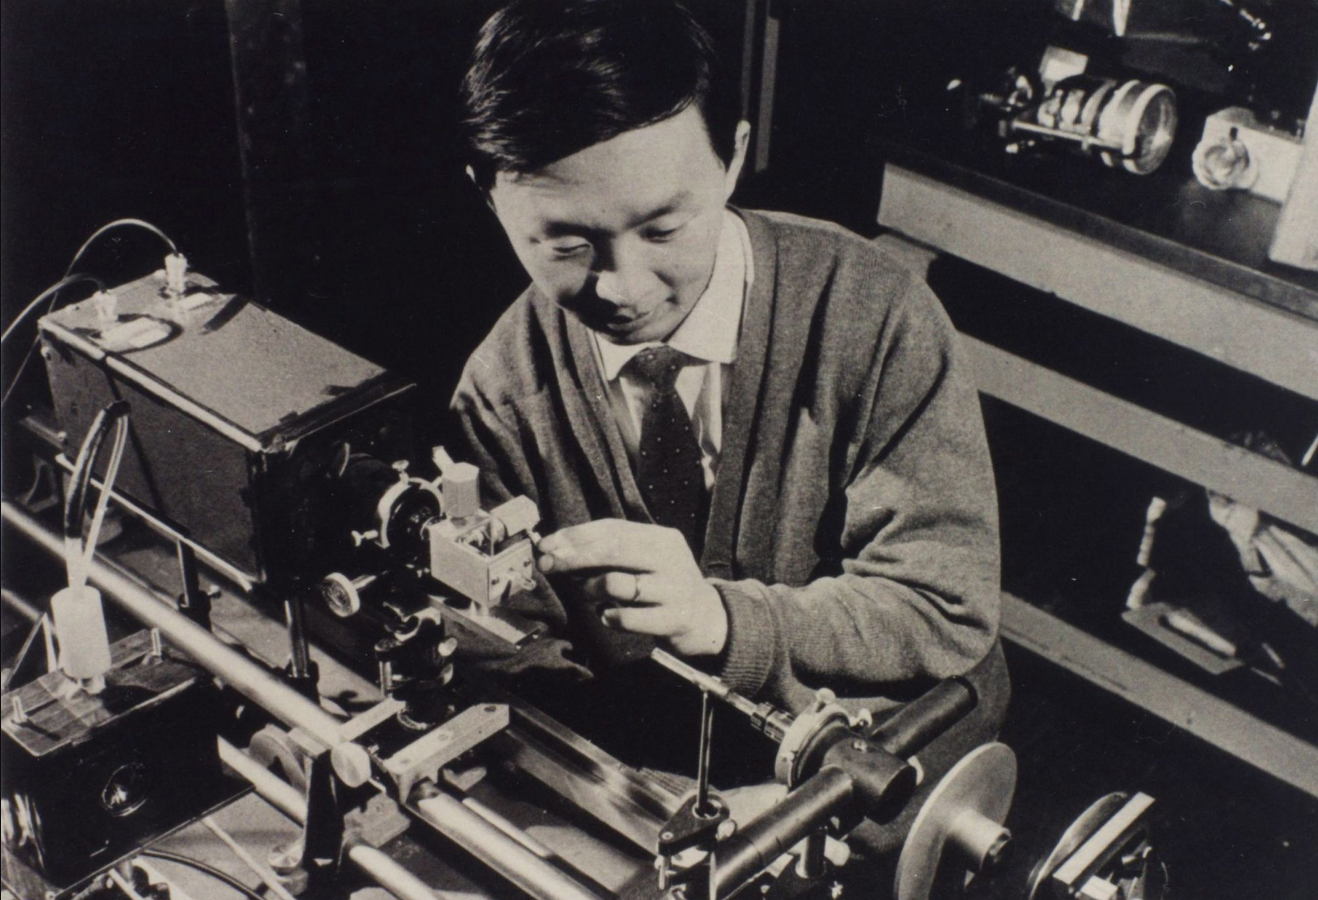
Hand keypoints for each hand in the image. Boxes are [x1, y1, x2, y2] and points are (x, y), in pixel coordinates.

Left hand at [536, 520, 727, 656]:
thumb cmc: (664, 584)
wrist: (708, 619)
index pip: (613, 528)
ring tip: (590, 594)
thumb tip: (559, 549)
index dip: (576, 535)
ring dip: (591, 589)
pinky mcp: (673, 620)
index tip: (547, 544)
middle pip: (613, 550)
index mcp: (662, 538)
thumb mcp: (648, 559)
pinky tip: (608, 616)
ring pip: (617, 583)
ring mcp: (674, 590)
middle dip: (573, 556)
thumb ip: (612, 553)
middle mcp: (671, 559)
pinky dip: (609, 617)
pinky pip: (627, 618)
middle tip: (548, 565)